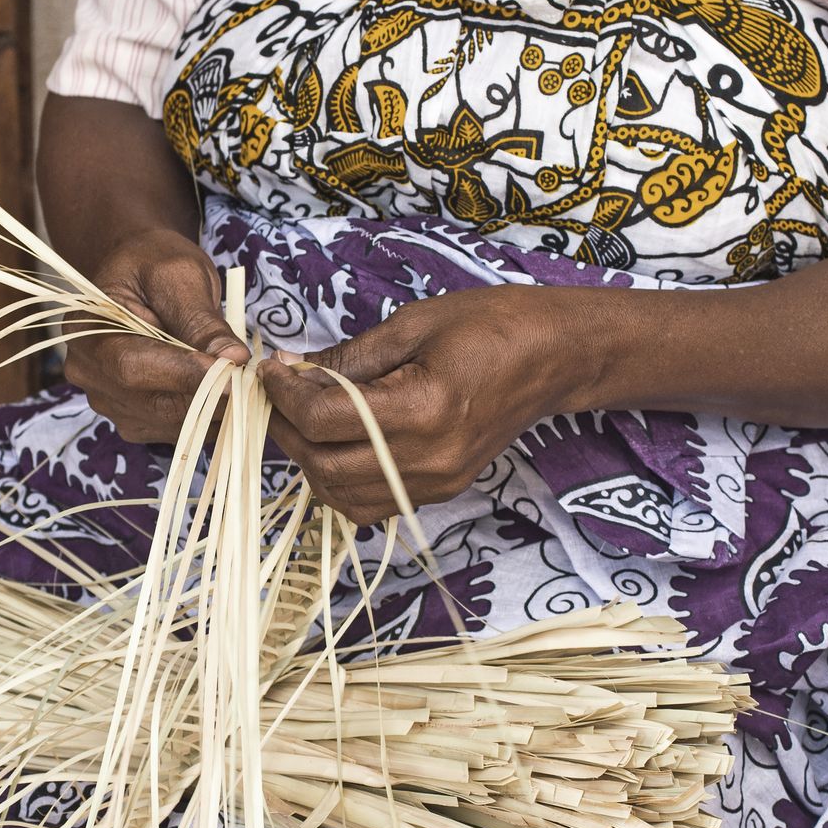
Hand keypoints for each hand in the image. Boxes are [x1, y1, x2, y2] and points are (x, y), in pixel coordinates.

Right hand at [64, 228, 250, 442]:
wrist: (139, 273)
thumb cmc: (153, 263)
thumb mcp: (179, 274)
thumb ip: (201, 319)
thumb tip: (233, 359)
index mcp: (85, 331)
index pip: (133, 367)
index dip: (185, 375)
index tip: (234, 372)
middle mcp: (88, 374)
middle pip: (152, 403)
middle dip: (210, 394)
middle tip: (254, 378)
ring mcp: (108, 402)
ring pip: (169, 423)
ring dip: (214, 408)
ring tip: (243, 378)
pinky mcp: (132, 417)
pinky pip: (175, 430)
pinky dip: (207, 415)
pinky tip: (224, 389)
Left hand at [259, 285, 582, 523]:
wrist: (557, 356)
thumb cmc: (491, 325)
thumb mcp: (414, 324)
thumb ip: (349, 355)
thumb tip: (293, 369)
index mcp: (423, 409)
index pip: (324, 419)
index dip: (284, 394)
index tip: (270, 369)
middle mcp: (429, 459)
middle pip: (324, 465)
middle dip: (287, 429)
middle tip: (277, 394)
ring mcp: (437, 482)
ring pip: (341, 496)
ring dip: (308, 460)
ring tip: (301, 419)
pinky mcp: (442, 490)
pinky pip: (371, 503)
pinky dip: (340, 480)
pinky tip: (335, 442)